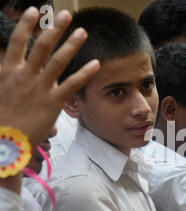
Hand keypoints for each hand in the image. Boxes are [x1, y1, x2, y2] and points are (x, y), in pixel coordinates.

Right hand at [0, 8, 99, 147]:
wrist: (5, 142)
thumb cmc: (1, 120)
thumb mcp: (0, 93)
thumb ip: (8, 78)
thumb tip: (12, 69)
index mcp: (8, 71)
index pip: (18, 41)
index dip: (27, 25)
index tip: (35, 11)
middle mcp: (24, 75)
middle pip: (42, 45)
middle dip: (55, 28)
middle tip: (66, 14)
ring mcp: (40, 88)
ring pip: (58, 60)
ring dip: (71, 44)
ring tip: (82, 31)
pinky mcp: (53, 102)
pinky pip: (72, 84)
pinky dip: (85, 73)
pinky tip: (96, 63)